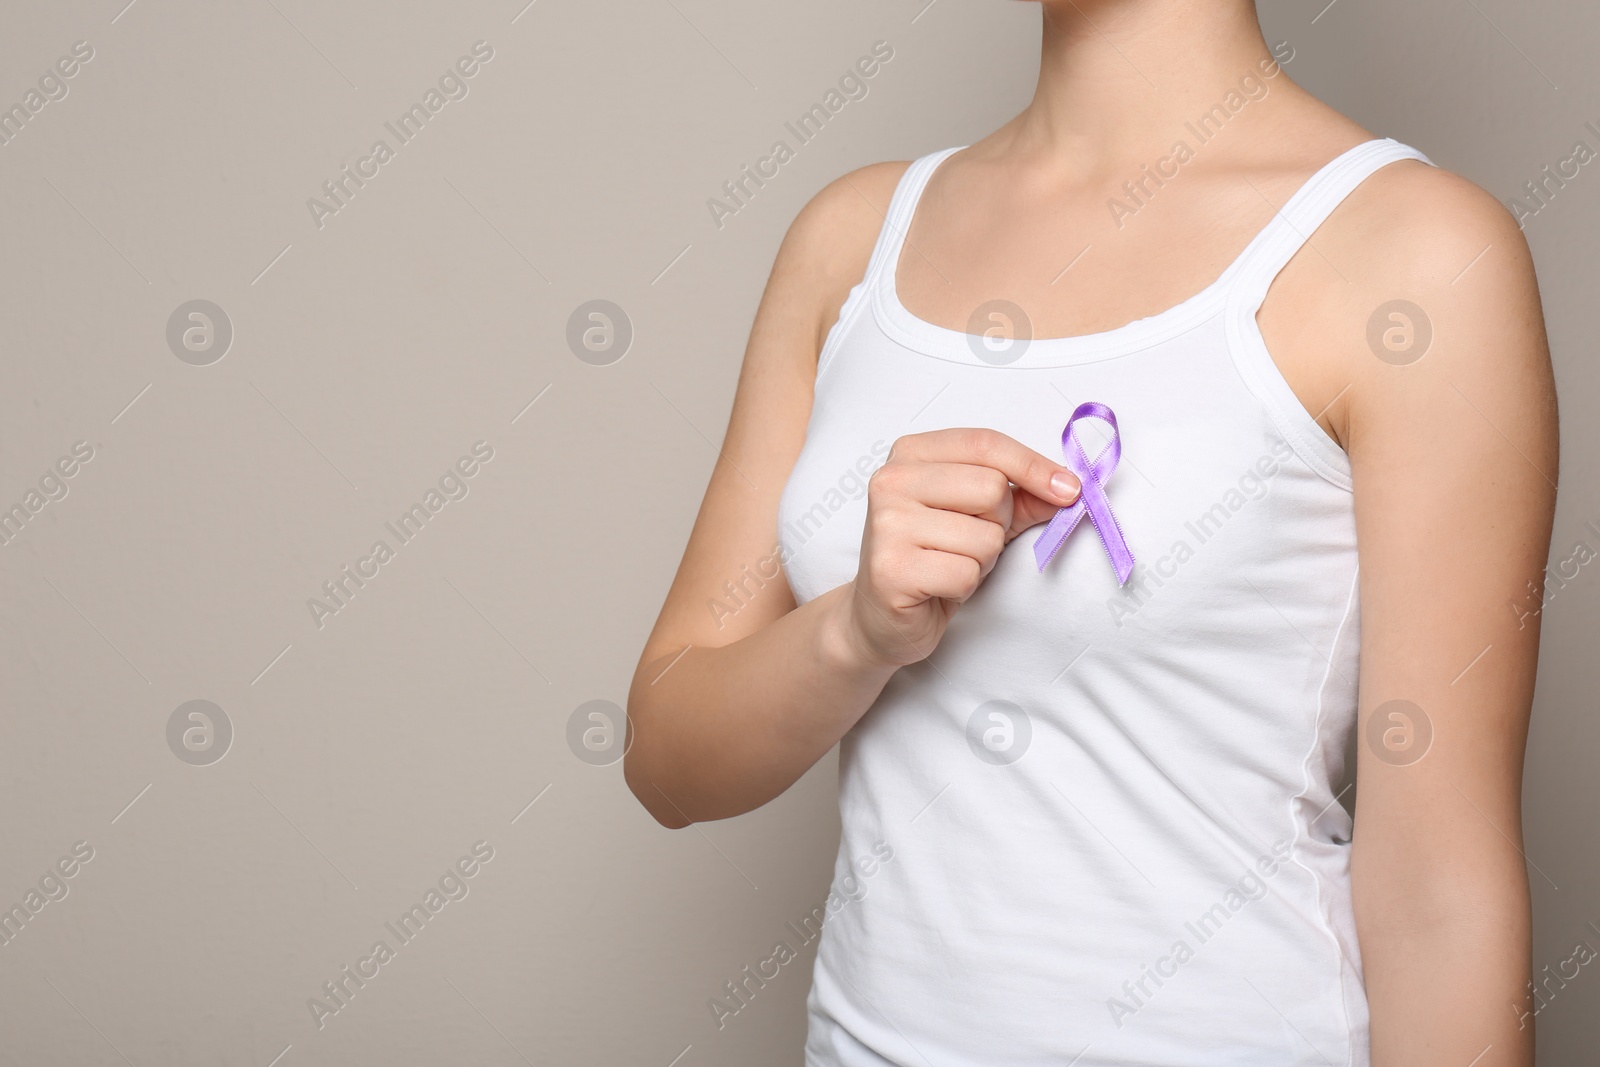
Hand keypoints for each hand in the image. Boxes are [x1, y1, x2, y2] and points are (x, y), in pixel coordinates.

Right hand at [841, 427, 1080, 667]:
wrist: (881, 616)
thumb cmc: (932, 558)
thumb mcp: (979, 516)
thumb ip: (1020, 497)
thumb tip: (1067, 488)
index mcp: (911, 453)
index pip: (985, 444)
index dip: (1033, 466)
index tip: (1069, 489)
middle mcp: (891, 480)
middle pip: (991, 487)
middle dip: (996, 523)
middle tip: (967, 540)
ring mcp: (887, 523)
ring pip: (984, 536)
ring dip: (981, 560)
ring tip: (949, 564)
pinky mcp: (891, 568)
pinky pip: (965, 573)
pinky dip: (963, 586)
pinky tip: (938, 586)